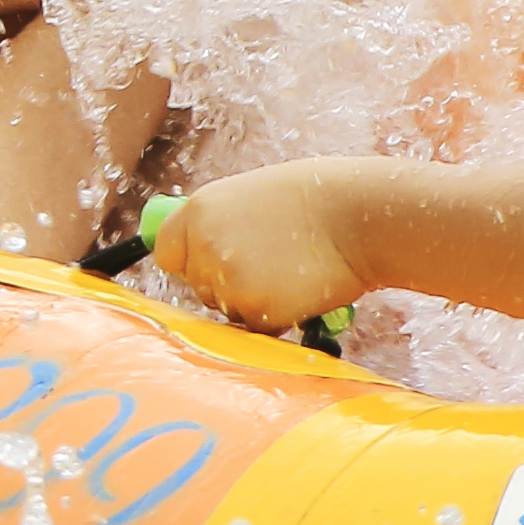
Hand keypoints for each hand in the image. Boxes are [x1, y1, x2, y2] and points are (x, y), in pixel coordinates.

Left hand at [151, 163, 368, 333]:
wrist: (357, 216)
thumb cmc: (315, 199)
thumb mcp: (252, 196)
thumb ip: (220, 224)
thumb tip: (200, 252)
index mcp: (199, 210)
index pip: (166, 251)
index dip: (190, 260)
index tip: (211, 263)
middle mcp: (204, 246)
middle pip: (199, 286)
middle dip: (226, 284)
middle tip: (269, 264)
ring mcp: (228, 281)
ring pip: (227, 309)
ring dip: (252, 302)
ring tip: (290, 272)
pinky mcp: (255, 311)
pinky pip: (255, 327)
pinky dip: (276, 317)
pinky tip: (300, 290)